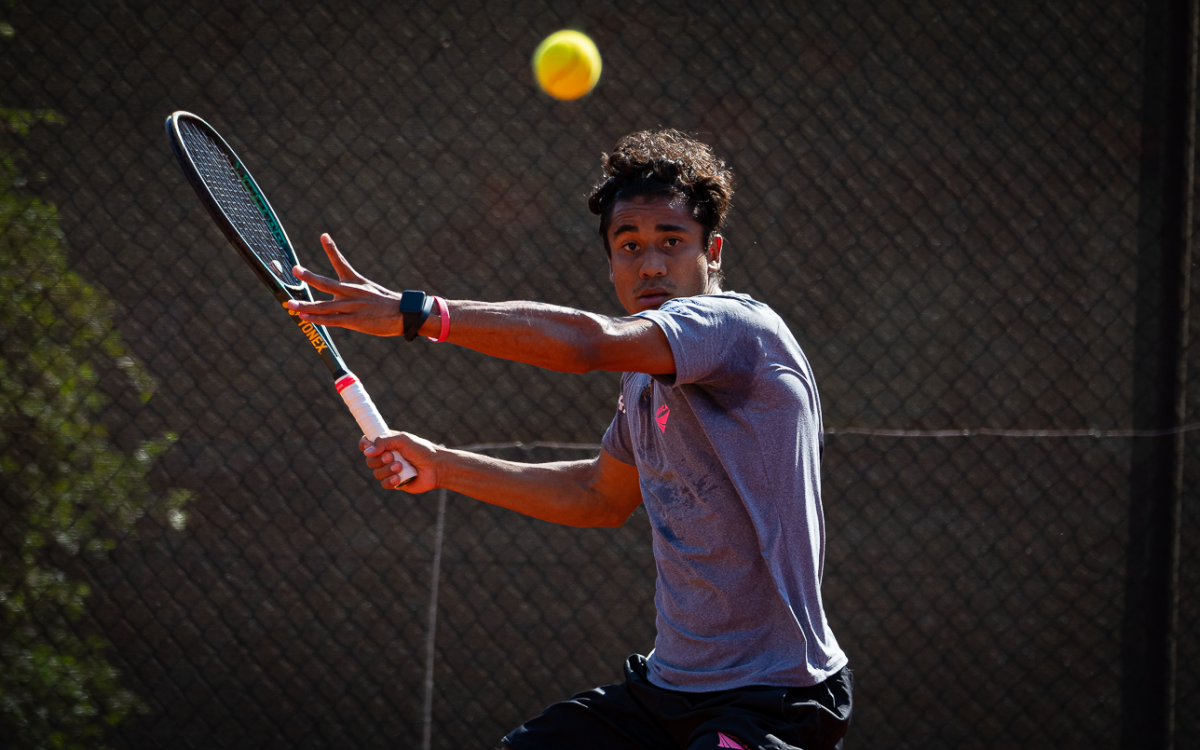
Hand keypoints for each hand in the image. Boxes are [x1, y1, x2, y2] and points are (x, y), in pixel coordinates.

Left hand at [284, 233, 403, 335]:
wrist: (404, 314)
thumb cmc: (387, 304)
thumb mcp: (370, 292)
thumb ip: (351, 294)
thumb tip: (335, 300)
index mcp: (356, 281)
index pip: (341, 262)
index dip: (332, 249)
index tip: (323, 235)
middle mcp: (352, 292)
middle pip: (326, 283)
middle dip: (308, 276)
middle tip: (295, 269)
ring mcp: (353, 307)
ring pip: (324, 306)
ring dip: (305, 306)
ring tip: (289, 304)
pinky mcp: (355, 321)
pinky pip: (332, 321)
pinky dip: (317, 320)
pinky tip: (304, 318)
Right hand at [361, 432, 440, 492]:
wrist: (436, 467)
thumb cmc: (422, 450)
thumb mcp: (403, 440)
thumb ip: (384, 442)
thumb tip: (367, 452)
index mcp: (387, 444)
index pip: (367, 443)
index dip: (365, 445)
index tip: (367, 447)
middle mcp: (386, 457)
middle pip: (369, 460)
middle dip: (379, 460)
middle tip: (392, 457)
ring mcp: (390, 470)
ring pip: (376, 473)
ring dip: (387, 470)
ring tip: (400, 467)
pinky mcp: (395, 482)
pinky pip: (384, 484)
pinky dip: (390, 481)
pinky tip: (399, 478)